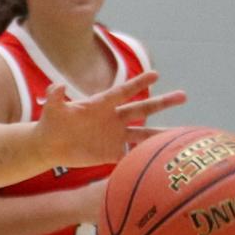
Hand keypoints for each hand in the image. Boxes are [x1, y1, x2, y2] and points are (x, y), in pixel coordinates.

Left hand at [35, 71, 186, 169]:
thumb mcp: (51, 108)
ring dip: (160, 134)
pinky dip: (143, 158)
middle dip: (162, 103)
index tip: (156, 74)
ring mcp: (114, 136)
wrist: (51, 145)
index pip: (123, 91)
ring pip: (142, 134)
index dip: (138, 83)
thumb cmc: (51, 122)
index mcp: (101, 104)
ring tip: (182, 134)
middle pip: (142, 110)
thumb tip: (56, 86)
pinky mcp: (111, 153)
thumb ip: (54, 96)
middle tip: (183, 95)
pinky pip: (130, 156)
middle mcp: (113, 118)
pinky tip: (160, 160)